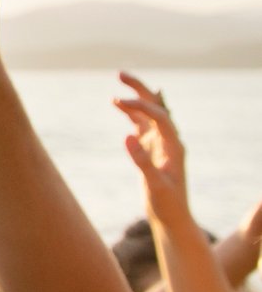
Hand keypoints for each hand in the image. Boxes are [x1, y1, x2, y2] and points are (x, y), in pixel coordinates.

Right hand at [116, 73, 189, 223]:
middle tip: (120, 74)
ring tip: (117, 83)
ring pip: (148, 113)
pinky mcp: (151, 148)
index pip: (160, 117)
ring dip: (135, 97)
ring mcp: (160, 143)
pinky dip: (131, 113)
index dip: (140, 106)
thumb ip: (142, 161)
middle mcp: (169, 140)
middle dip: (140, 90)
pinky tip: (118, 106)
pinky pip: (141, 124)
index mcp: (174, 146)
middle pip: (157, 107)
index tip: (117, 101)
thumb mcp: (155, 185)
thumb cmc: (167, 204)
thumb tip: (127, 136)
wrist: (172, 217)